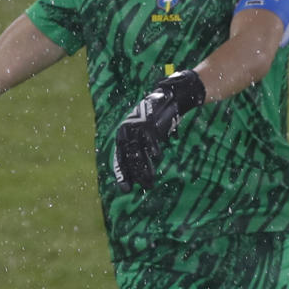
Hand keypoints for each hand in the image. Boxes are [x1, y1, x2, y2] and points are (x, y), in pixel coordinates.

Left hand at [111, 69, 206, 188]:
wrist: (168, 98)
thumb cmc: (157, 121)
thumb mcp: (147, 136)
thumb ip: (142, 151)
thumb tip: (142, 172)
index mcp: (123, 135)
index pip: (120, 159)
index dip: (123, 174)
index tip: (126, 189)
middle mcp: (126, 131)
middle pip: (128, 157)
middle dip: (135, 174)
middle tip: (142, 187)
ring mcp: (136, 126)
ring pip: (138, 151)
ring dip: (144, 168)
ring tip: (150, 181)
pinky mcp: (147, 122)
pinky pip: (149, 138)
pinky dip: (153, 148)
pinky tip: (158, 158)